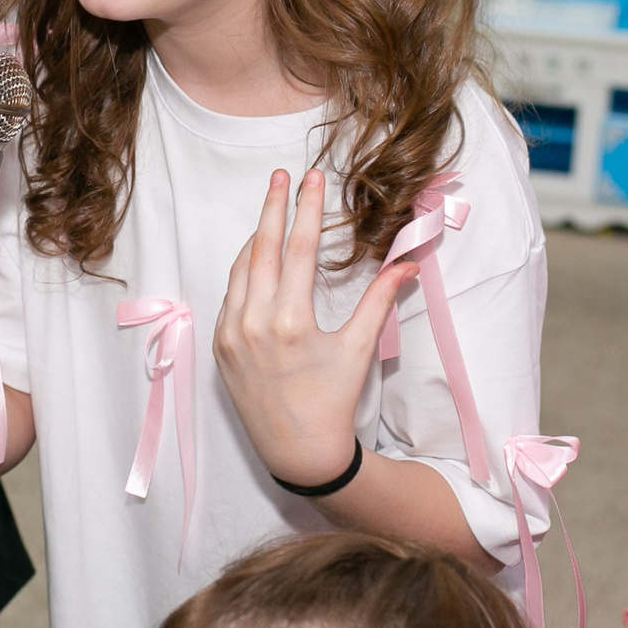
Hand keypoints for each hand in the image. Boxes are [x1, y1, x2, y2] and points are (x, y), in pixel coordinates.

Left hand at [214, 169, 414, 488]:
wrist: (298, 451)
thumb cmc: (333, 400)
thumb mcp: (358, 349)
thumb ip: (380, 301)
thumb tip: (408, 263)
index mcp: (290, 321)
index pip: (299, 249)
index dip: (306, 209)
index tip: (311, 179)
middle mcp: (253, 323)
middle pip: (263, 249)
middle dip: (273, 208)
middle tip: (282, 176)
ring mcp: (231, 334)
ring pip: (242, 270)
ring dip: (257, 238)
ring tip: (272, 211)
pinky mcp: (220, 346)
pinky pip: (231, 296)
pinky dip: (244, 272)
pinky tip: (258, 258)